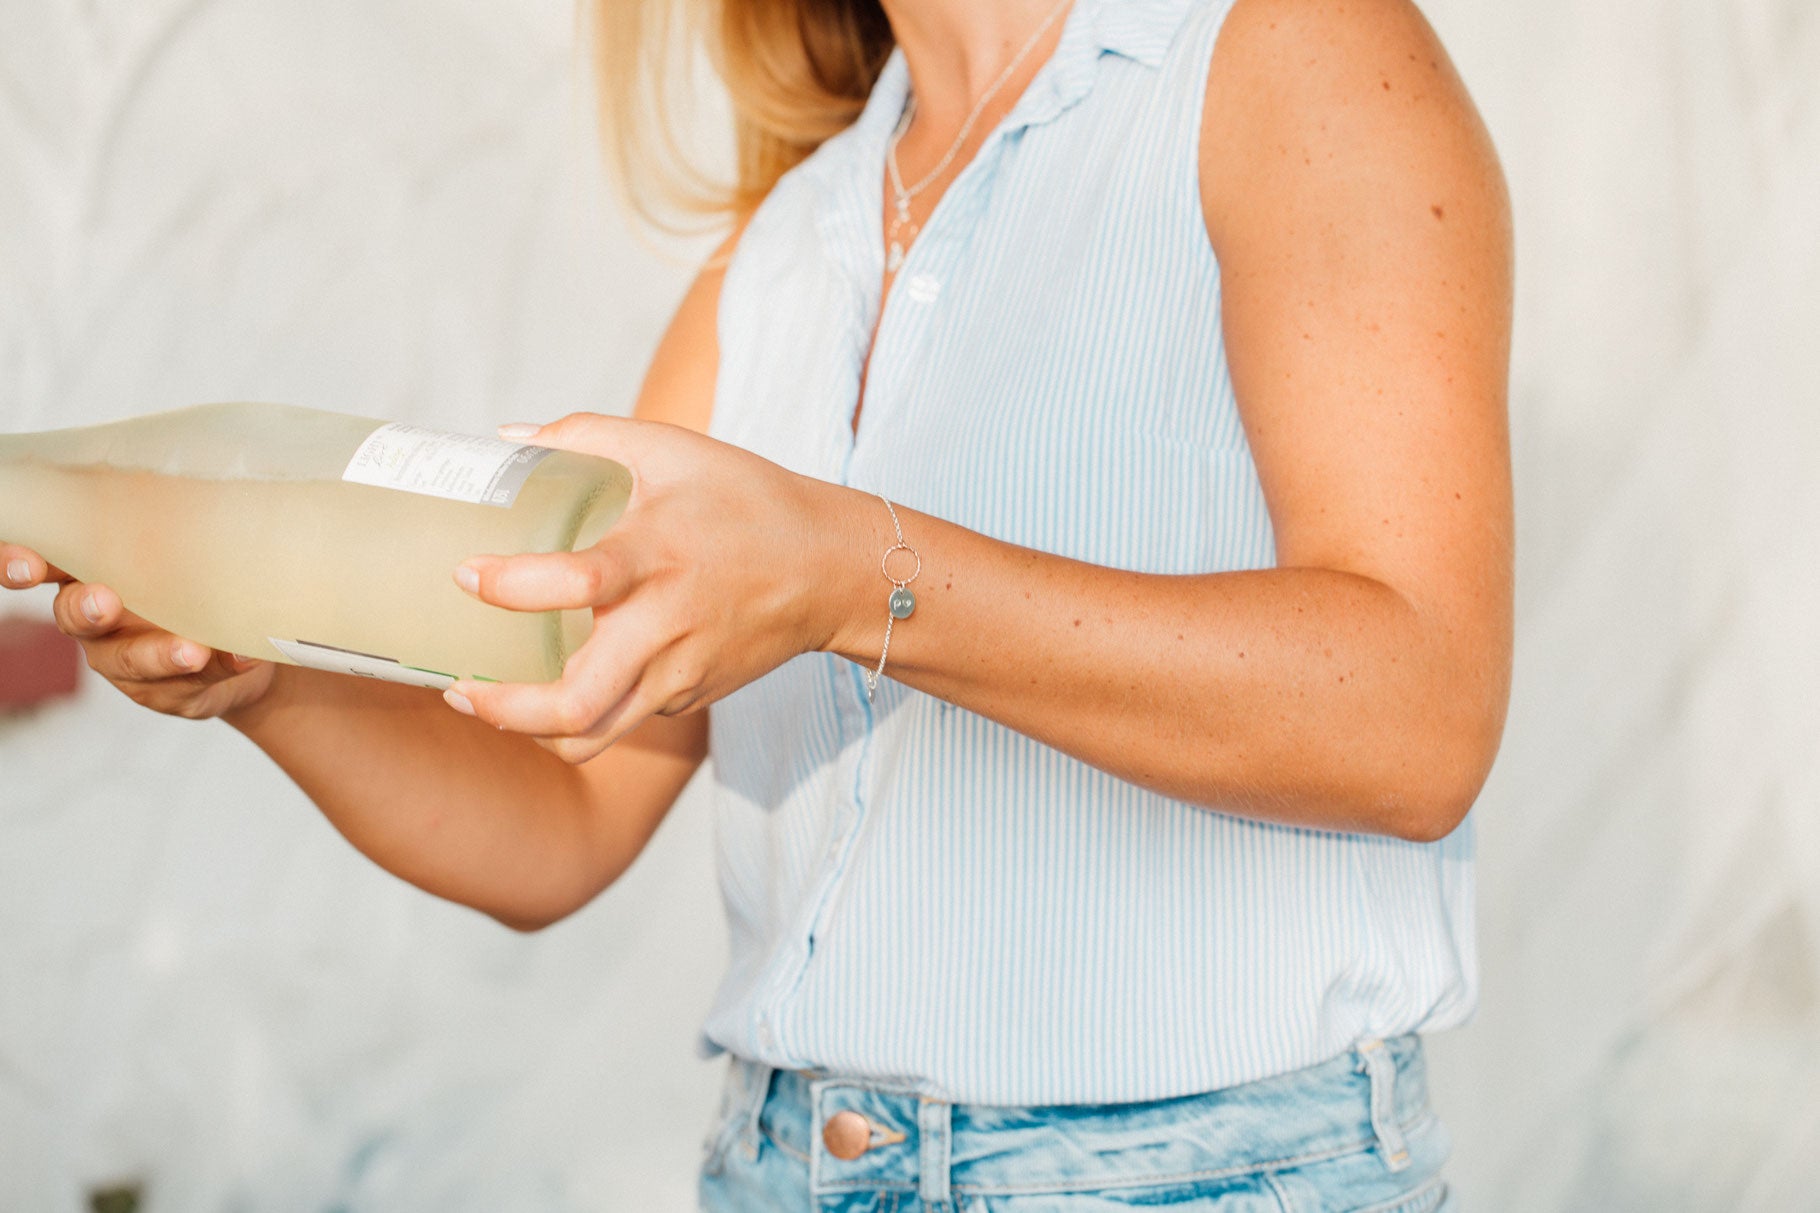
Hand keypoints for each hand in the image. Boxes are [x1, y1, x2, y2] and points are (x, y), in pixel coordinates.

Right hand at [1, 543, 275, 719]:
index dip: (18, 563)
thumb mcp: (176, 541)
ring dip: (158, 653)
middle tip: (104, 602)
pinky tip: (241, 656)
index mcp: (87, 569)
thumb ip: (167, 521)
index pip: (41, 560)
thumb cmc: (191, 574)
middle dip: (85, 609)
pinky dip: (219, 666)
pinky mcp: (164, 689)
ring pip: (128, 659)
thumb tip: (197, 475)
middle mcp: (94, 615)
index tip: (26, 563)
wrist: (240, 637)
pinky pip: (187, 681)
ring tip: (191, 651)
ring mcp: (123, 657)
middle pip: (71, 615)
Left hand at [443, 414, 856, 764]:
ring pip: (596, 733)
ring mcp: (682, 670)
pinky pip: (627, 715)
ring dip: (533, 731)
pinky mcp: (692, 694)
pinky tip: (558, 681)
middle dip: (504, 709)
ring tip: (490, 704)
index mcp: (659, 554)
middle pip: (577, 702)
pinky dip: (584, 709)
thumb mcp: (674, 449)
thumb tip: (506, 439)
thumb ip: (586, 434)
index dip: (511, 585)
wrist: (833, 569)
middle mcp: (668, 624)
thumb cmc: (750, 500)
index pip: (577, 581)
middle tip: (458, 688)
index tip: (464, 575)